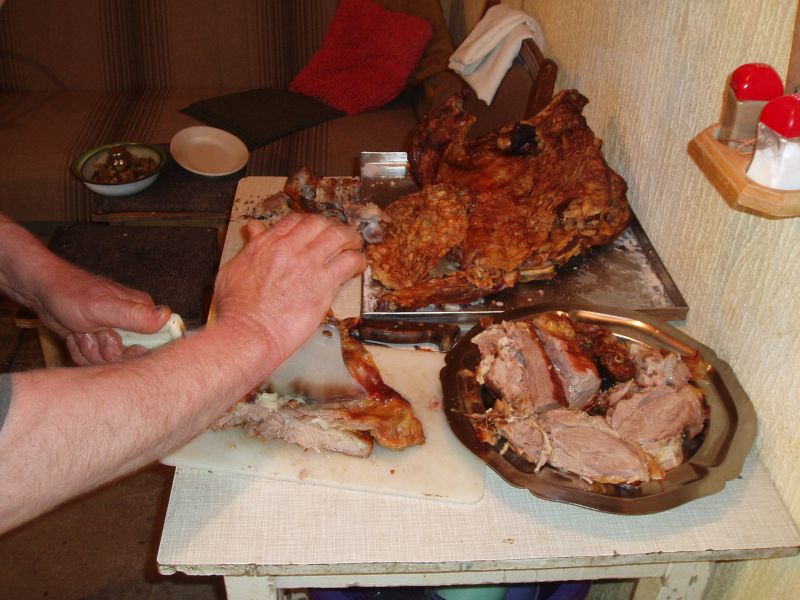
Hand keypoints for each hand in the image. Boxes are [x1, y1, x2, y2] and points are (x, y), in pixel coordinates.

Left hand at [36, 264, 171, 364]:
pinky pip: (94, 361)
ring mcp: (114, 334)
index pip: (157, 342)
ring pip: (109, 362)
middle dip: (105, 351)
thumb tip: (166, 316)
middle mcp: (132, 324)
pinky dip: (81, 352)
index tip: (115, 341)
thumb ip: (135, 314)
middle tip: (92, 333)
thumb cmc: (71, 294)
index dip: (136, 351)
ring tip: (81, 331)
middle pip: (130, 358)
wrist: (42, 294)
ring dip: (89, 351)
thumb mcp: (103, 307)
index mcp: (142, 313)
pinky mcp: (99, 342)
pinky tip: (75, 335)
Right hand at [213, 212, 365, 366]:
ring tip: (354, 246)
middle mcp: (290, 247)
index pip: (295, 220)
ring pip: (338, 236)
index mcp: (267, 243)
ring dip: (350, 239)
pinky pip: (349, 262)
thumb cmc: (237, 309)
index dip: (308, 223)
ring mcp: (309, 263)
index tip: (314, 231)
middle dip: (331, 227)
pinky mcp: (325, 283)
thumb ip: (249, 246)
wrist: (249, 332)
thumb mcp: (233, 268)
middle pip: (320, 223)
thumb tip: (253, 230)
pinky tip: (357, 267)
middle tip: (338, 236)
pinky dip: (357, 261)